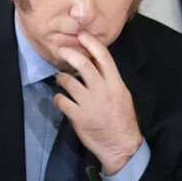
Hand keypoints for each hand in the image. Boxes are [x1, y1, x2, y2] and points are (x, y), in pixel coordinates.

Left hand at [54, 31, 142, 175]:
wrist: (121, 145)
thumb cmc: (123, 119)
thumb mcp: (123, 95)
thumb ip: (110, 80)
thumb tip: (96, 65)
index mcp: (116, 84)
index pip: (104, 57)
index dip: (91, 44)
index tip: (81, 35)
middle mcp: (103, 90)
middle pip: (83, 64)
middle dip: (69, 54)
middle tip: (61, 50)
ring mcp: (90, 104)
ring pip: (68, 82)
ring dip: (60, 79)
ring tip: (60, 80)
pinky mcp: (79, 117)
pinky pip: (62, 101)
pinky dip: (58, 98)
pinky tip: (60, 100)